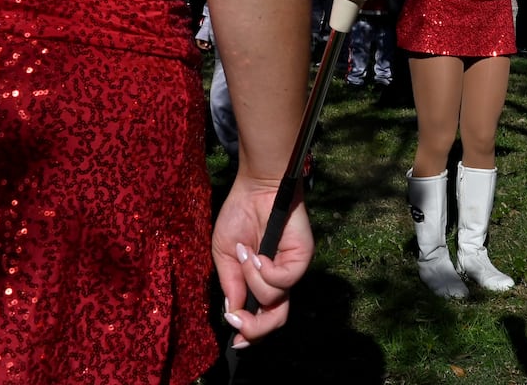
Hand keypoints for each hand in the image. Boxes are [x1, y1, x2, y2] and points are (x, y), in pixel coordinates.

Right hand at [211, 173, 313, 348]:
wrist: (255, 187)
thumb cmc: (239, 216)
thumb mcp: (225, 255)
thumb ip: (231, 285)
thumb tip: (233, 314)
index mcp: (261, 281)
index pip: (263, 317)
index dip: (251, 333)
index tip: (235, 339)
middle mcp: (280, 279)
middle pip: (277, 320)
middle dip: (256, 328)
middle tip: (238, 322)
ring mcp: (292, 269)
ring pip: (276, 301)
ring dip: (253, 283)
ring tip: (244, 256)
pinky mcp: (302, 257)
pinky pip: (284, 281)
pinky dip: (265, 273)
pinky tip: (257, 255)